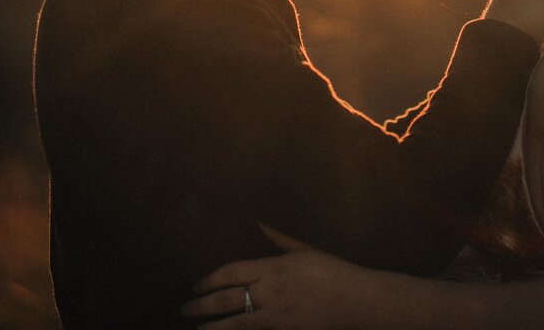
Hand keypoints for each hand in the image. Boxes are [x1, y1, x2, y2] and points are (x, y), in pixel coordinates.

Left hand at [183, 227, 371, 329]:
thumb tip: (259, 224)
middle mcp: (270, 292)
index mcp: (273, 267)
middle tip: (186, 309)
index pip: (231, 272)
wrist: (358, 300)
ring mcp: (276, 316)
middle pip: (226, 300)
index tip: (196, 285)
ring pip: (235, 324)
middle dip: (201, 306)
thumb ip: (279, 240)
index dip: (209, 280)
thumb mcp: (306, 250)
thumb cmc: (334, 272)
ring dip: (212, 327)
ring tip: (198, 329)